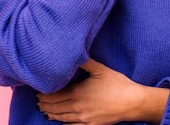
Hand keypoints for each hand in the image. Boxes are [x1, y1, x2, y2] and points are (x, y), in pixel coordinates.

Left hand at [37, 59, 163, 124]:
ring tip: (43, 110)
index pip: (54, 95)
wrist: (132, 102)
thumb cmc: (118, 84)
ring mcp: (83, 118)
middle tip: (37, 100)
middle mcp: (77, 107)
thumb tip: (75, 52)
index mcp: (77, 92)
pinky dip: (61, 123)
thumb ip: (85, 62)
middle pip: (55, 107)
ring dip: (50, 113)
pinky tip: (58, 121)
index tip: (37, 90)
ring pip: (60, 117)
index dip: (45, 94)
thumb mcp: (101, 69)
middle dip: (44, 103)